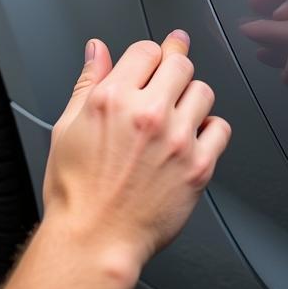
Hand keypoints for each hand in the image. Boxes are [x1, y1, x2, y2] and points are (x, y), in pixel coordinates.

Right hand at [39, 32, 230, 278]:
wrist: (95, 238)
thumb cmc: (78, 190)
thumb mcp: (67, 125)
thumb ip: (88, 81)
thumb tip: (97, 50)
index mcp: (113, 98)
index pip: (146, 50)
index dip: (149, 54)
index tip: (153, 58)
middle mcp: (147, 113)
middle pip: (179, 63)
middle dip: (173, 66)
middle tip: (170, 75)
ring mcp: (176, 139)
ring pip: (203, 91)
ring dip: (191, 95)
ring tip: (178, 110)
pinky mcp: (198, 166)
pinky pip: (220, 128)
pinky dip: (210, 128)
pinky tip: (193, 135)